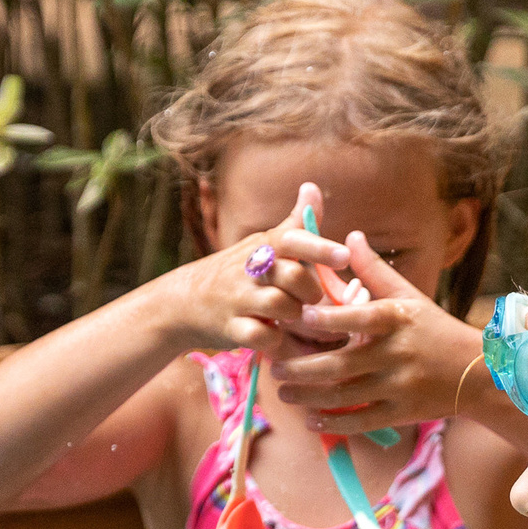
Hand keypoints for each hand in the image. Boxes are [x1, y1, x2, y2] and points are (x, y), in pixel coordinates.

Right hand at [172, 182, 352, 352]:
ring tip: (290, 316)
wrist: (183, 301)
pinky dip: (276, 340)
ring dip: (295, 315)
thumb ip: (294, 223)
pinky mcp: (230, 327)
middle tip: (308, 299)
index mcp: (263, 245)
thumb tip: (313, 187)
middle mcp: (250, 268)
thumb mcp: (262, 243)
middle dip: (310, 291)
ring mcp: (238, 298)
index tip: (344, 257)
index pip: (293, 239)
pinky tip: (274, 335)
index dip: (320, 248)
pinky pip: (264, 336)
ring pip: (282, 306)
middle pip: (294, 276)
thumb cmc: (235, 272)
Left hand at [256, 231, 505, 436]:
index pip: (361, 318)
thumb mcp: (409, 297)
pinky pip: (362, 421)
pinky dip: (334, 424)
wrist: (476, 372)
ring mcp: (399, 386)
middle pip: (343, 364)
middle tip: (275, 368)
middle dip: (304, 369)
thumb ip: (375, 271)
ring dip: (310, 397)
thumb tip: (350, 236)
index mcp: (397, 319)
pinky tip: (309, 421)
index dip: (332, 319)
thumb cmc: (435, 329)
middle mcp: (397, 353)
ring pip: (346, 396)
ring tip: (283, 394)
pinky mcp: (402, 413)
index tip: (302, 316)